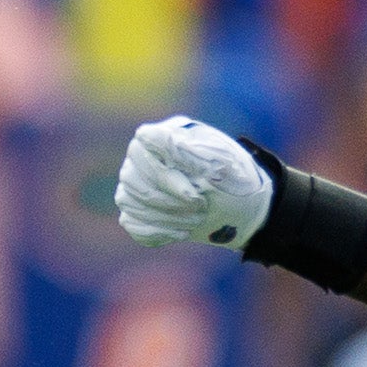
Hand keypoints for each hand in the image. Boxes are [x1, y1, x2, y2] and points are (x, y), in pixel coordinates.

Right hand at [114, 116, 271, 250]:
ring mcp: (136, 184)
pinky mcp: (135, 211)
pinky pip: (131, 222)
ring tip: (197, 219)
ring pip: (129, 200)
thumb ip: (195, 153)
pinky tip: (182, 232)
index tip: (195, 188)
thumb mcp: (224, 165)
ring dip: (166, 216)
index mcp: (168, 134)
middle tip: (201, 207)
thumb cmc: (231, 180)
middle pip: (132, 176)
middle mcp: (144, 155)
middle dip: (169, 198)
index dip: (166, 168)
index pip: (146, 140)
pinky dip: (157, 231)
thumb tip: (162, 140)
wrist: (237, 208)